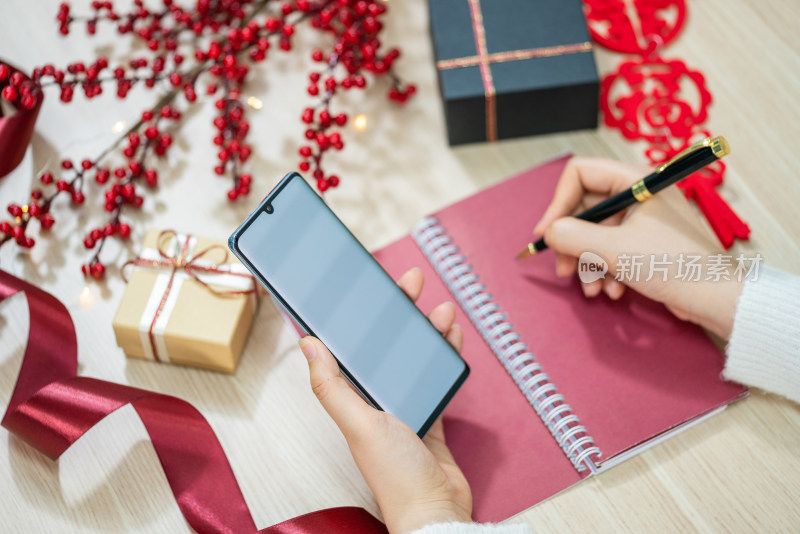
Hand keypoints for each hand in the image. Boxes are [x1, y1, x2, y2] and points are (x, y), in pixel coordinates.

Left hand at [297, 267, 471, 533]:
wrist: (437, 509)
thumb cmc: (396, 474)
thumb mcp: (360, 423)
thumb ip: (333, 385)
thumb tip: (307, 344)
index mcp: (354, 398)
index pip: (354, 346)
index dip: (360, 314)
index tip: (367, 287)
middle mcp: (377, 399)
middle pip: (387, 344)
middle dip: (399, 311)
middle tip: (411, 281)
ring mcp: (406, 405)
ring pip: (415, 356)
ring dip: (427, 330)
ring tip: (440, 308)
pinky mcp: (430, 414)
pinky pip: (437, 376)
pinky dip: (445, 355)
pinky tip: (451, 337)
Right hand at [534, 157, 743, 338]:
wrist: (717, 299)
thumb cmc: (676, 266)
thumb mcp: (614, 250)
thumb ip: (572, 236)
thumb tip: (549, 232)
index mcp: (637, 181)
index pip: (580, 174)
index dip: (558, 203)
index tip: (547, 234)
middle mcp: (639, 194)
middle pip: (585, 208)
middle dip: (572, 243)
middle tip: (564, 269)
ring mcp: (643, 219)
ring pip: (595, 233)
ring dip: (588, 263)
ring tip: (592, 288)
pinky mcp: (646, 242)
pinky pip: (611, 249)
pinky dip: (605, 270)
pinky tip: (612, 289)